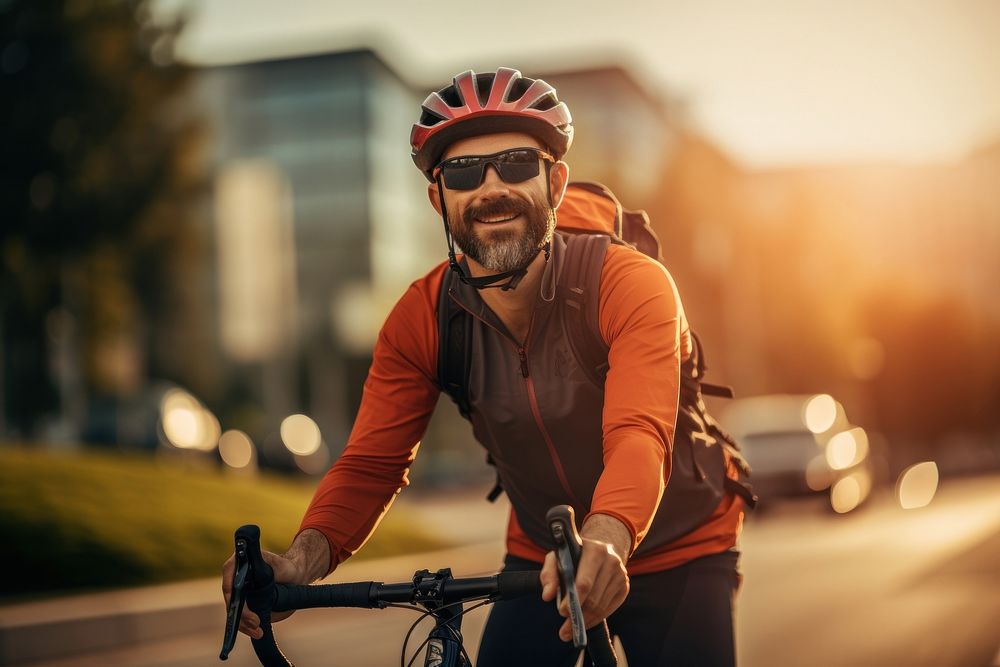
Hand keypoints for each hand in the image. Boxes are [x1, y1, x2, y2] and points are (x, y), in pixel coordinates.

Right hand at [222, 548, 305, 639]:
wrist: (294, 576)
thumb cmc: (286, 567)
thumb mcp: (279, 565)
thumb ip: (267, 568)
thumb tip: (256, 572)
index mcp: (240, 563)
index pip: (229, 581)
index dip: (232, 596)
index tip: (242, 608)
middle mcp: (235, 577)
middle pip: (231, 599)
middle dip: (241, 614)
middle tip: (256, 622)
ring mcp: (239, 592)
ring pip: (234, 611)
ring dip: (244, 624)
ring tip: (258, 632)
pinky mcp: (245, 604)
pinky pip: (241, 616)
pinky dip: (247, 626)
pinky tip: (257, 632)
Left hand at [539, 514, 630, 641]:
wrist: (600, 550)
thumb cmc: (574, 555)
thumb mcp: (557, 558)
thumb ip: (549, 575)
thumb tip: (547, 596)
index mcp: (595, 550)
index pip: (585, 582)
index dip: (573, 599)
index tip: (561, 612)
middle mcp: (611, 561)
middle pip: (593, 598)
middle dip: (577, 615)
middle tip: (564, 629)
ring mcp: (621, 575)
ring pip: (600, 606)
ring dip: (584, 621)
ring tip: (570, 630)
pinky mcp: (624, 587)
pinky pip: (608, 609)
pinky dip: (594, 619)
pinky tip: (584, 623)